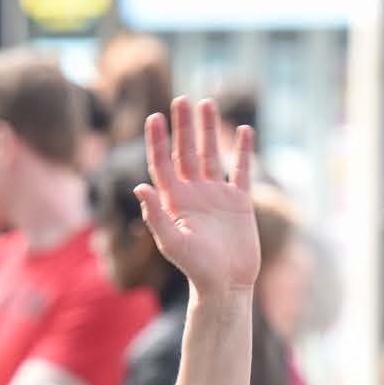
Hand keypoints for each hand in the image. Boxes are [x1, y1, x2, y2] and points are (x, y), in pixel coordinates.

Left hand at [133, 99, 262, 295]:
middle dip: (183, 126)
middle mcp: (193, 193)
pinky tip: (244, 130)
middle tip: (182, 99)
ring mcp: (216, 195)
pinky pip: (240, 170)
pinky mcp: (239, 201)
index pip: (162, 163)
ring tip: (207, 103)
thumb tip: (139, 186)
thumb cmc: (195, 268)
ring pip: (211, 154)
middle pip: (186, 152)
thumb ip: (156, 216)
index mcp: (173, 201)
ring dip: (209, 130)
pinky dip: (243, 150)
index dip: (158, 141)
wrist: (225, 285)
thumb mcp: (172, 243)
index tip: (154, 117)